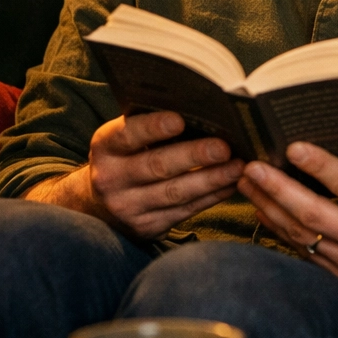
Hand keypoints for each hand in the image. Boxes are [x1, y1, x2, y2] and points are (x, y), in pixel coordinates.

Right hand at [25, 111, 243, 240]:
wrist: (99, 203)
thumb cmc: (128, 155)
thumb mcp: (127, 138)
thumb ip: (152, 125)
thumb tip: (205, 110)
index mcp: (105, 147)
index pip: (127, 135)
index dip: (153, 128)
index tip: (179, 120)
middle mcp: (111, 179)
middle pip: (157, 166)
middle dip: (194, 156)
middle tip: (224, 147)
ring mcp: (127, 207)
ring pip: (175, 193)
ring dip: (211, 179)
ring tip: (238, 167)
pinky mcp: (146, 227)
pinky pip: (185, 211)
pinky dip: (212, 197)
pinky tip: (232, 184)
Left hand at [238, 143, 337, 300]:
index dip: (320, 165)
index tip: (294, 146)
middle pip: (312, 214)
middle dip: (277, 189)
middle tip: (252, 166)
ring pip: (301, 235)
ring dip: (271, 208)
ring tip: (249, 183)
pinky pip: (305, 252)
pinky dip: (281, 230)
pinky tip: (264, 211)